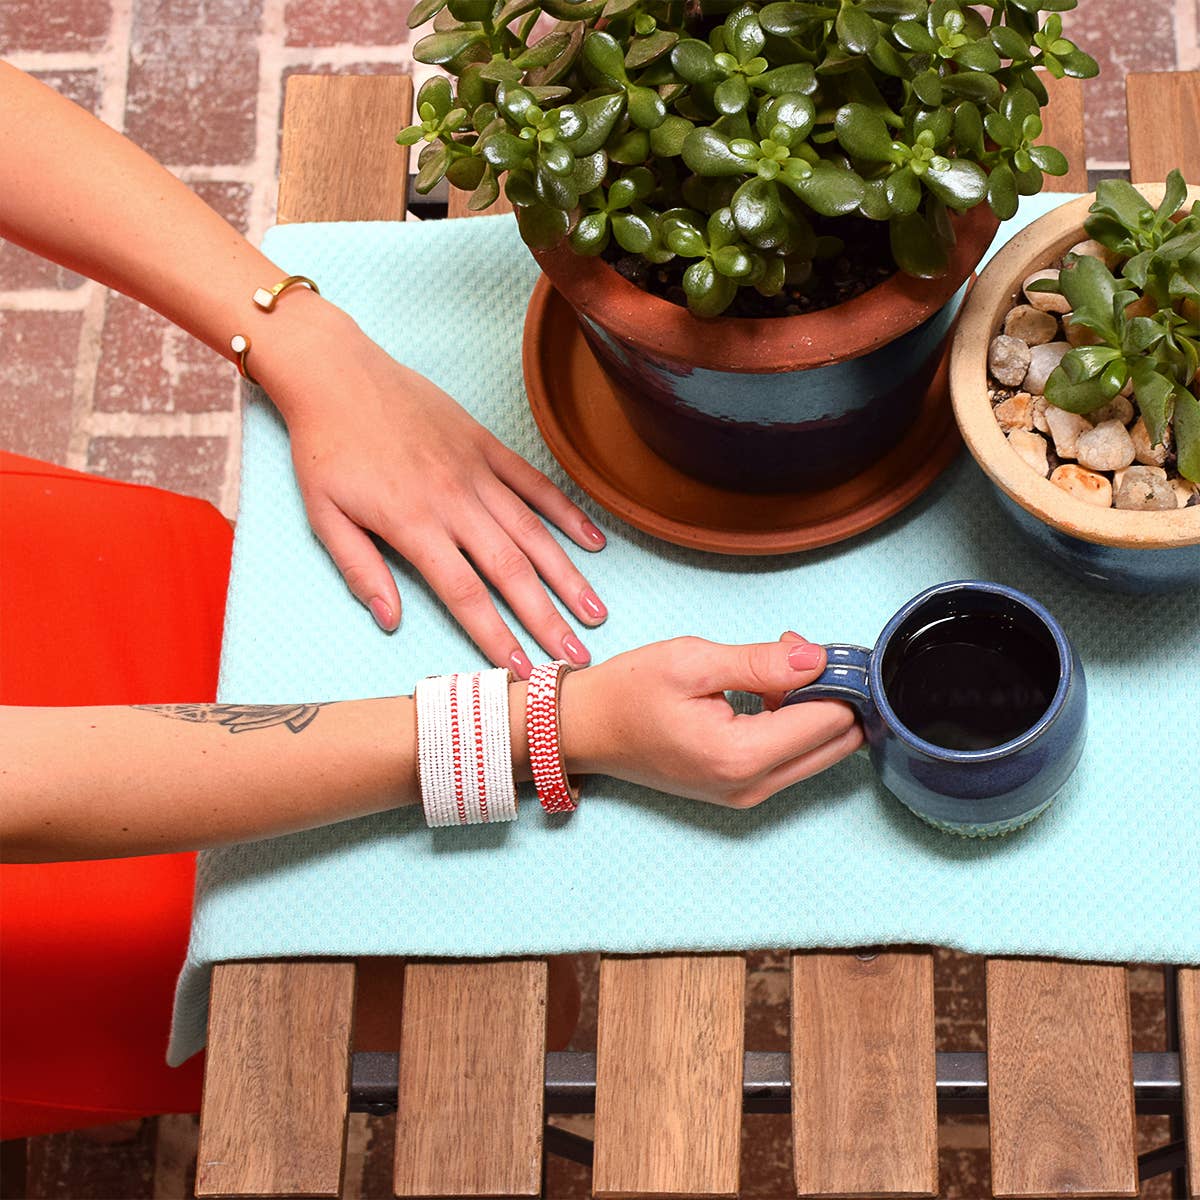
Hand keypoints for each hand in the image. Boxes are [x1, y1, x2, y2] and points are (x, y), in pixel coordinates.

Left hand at [254, 300, 606, 674]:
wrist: (337, 374)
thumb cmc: (325, 448)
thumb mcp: (323, 515)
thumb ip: (360, 570)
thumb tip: (389, 621)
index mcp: (412, 524)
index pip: (465, 593)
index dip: (497, 635)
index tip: (523, 670)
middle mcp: (454, 500)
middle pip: (511, 571)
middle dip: (547, 619)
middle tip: (576, 657)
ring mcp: (476, 470)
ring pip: (532, 531)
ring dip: (568, 576)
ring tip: (595, 612)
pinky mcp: (486, 444)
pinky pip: (534, 483)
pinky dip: (565, 513)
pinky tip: (593, 542)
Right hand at [559, 636, 862, 806]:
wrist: (586, 729)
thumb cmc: (628, 694)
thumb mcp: (692, 661)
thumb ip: (761, 662)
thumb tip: (818, 658)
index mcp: (741, 755)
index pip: (830, 719)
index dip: (838, 677)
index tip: (819, 645)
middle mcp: (752, 786)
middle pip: (837, 743)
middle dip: (833, 694)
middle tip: (797, 653)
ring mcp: (748, 795)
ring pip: (821, 751)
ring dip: (814, 707)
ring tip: (774, 667)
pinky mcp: (742, 791)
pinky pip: (794, 758)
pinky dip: (795, 723)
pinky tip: (766, 692)